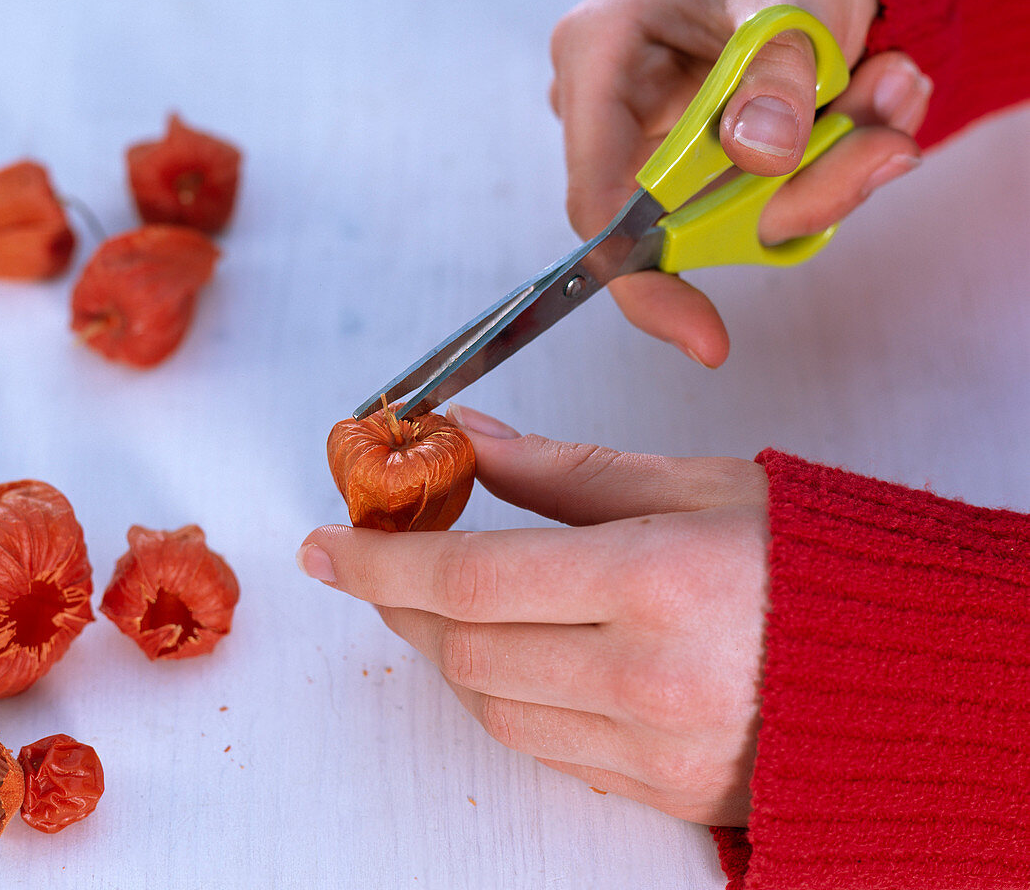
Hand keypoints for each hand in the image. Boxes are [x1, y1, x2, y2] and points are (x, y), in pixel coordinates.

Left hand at [299, 404, 770, 825]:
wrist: (901, 671)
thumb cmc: (806, 560)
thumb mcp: (693, 486)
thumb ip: (564, 471)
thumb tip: (468, 438)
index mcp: (658, 581)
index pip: (473, 577)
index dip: (383, 561)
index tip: (329, 545)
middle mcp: (648, 679)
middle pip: (465, 650)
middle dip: (402, 605)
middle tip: (377, 565)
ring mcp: (652, 751)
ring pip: (492, 707)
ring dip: (447, 651)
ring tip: (440, 603)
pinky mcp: (659, 793)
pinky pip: (544, 749)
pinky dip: (506, 696)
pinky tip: (512, 653)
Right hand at [549, 0, 931, 364]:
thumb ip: (779, 66)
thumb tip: (761, 153)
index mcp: (598, 60)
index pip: (600, 203)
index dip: (646, 282)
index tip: (704, 336)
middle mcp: (614, 115)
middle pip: (683, 222)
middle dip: (793, 200)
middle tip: (883, 149)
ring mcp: (655, 146)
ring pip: (734, 218)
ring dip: (827, 172)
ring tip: (884, 92)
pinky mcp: (700, 167)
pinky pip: (760, 204)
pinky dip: (826, 166)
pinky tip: (868, 99)